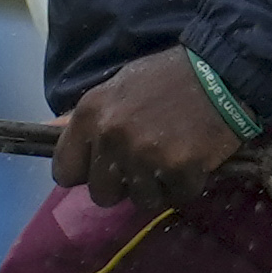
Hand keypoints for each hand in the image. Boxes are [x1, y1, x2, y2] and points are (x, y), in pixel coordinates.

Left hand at [60, 49, 249, 202]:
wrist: (223, 71)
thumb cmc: (168, 77)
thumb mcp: (118, 86)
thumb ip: (86, 117)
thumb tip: (47, 131)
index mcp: (91, 114)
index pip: (64, 171)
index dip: (85, 172)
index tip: (104, 167)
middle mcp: (112, 137)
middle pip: (101, 194)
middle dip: (123, 184)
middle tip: (147, 160)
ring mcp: (146, 156)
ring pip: (140, 201)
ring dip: (157, 186)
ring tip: (173, 156)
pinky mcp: (180, 170)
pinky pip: (176, 198)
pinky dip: (186, 185)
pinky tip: (194, 160)